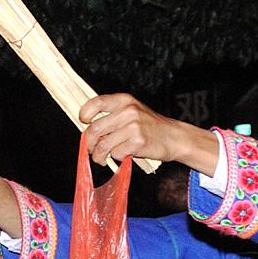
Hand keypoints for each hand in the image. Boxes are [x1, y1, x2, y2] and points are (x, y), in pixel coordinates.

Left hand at [78, 94, 217, 170]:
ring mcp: (134, 126)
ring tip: (101, 158)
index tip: (83, 122)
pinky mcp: (138, 142)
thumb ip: (111, 115)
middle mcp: (128, 111)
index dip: (85, 113)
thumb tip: (85, 126)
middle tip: (90, 149)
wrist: (174, 137)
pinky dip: (115, 157)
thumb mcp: (132, 112)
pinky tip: (121, 155)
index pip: (96, 102)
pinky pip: (116, 153)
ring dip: (98, 155)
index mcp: (124, 100)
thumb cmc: (149, 126)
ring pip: (103, 145)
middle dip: (88, 143)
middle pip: (95, 129)